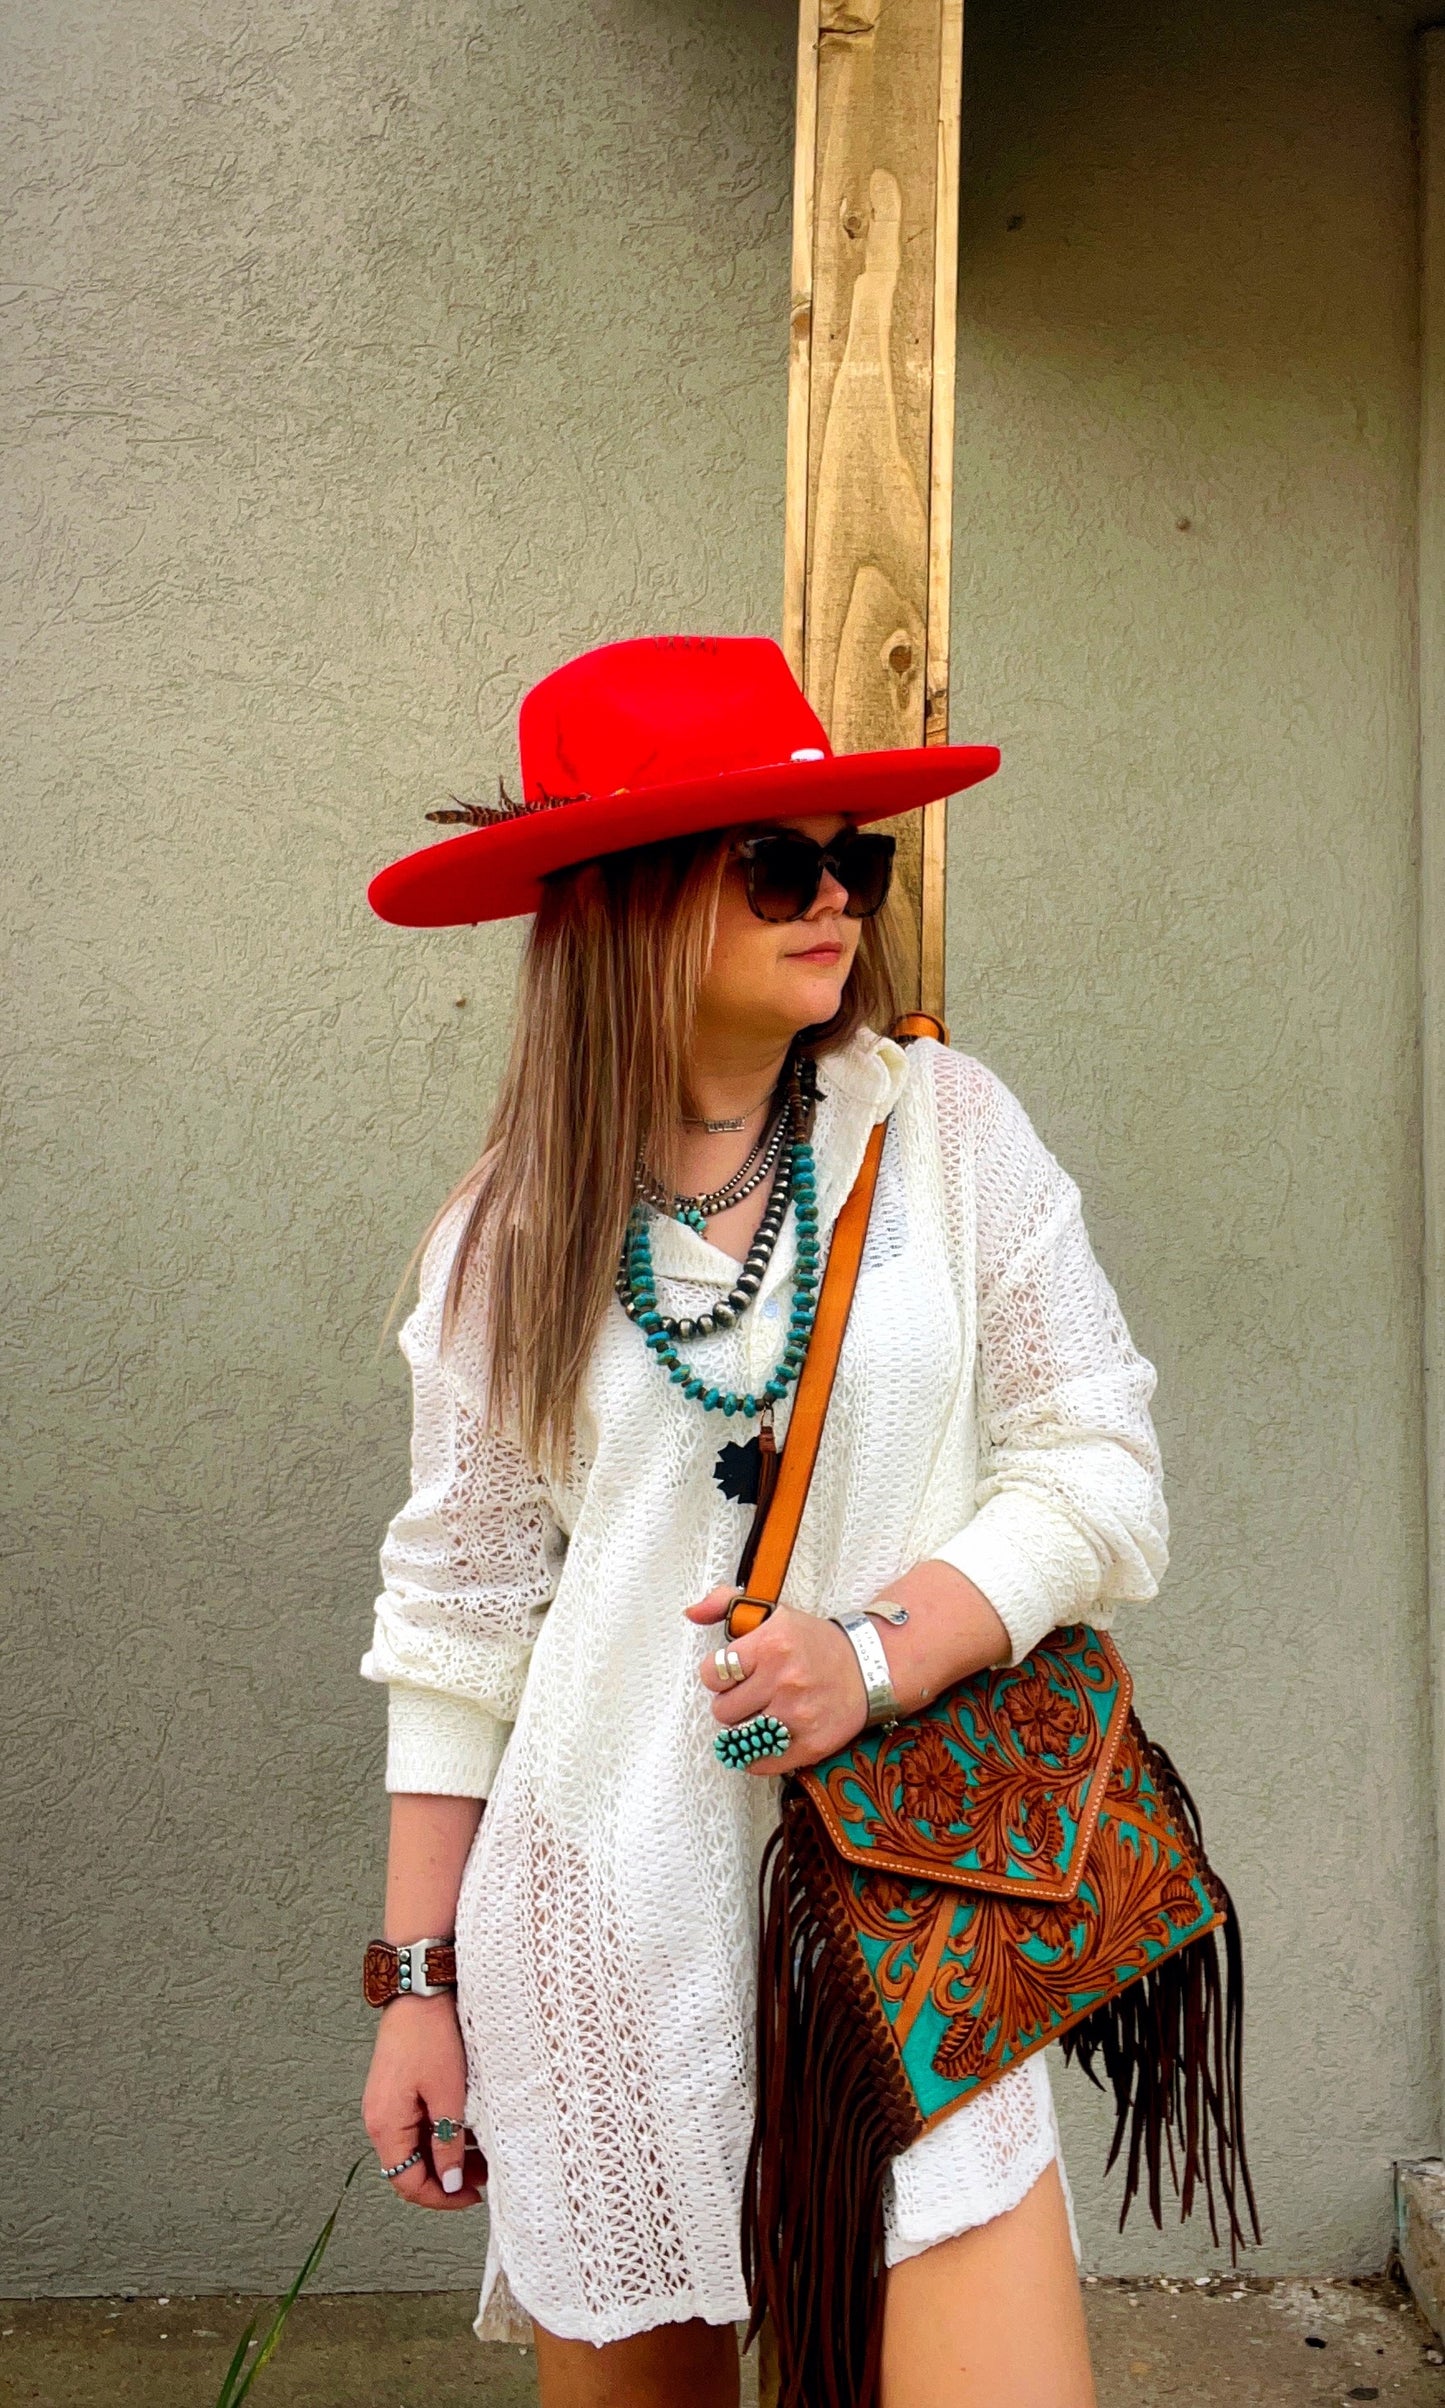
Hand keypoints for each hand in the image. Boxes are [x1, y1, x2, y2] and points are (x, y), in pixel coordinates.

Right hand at [362, 1991, 485, 2210]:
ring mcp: (387, 2105)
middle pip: (411, 2168)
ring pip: (417, 2147)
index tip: (473, 2196)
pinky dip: (441, 2133)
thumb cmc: (431, 2036)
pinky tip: (468, 2128)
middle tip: (485, 2175)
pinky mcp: (397, 2091)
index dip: (441, 2197)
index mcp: (386, 2126)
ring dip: (447, 2155)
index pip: (407, 2183)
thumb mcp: (448, 2095)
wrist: (419, 1989)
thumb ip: (448, 2143)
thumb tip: (451, 2182)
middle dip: (448, 2177)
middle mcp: (379, 2120)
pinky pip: (417, 2125)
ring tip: (483, 2152)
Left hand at [687, 1585, 870, 1774]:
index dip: (717, 1676)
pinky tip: (767, 1739)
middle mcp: (783, 1680)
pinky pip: (761, 1764)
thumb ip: (726, 1604)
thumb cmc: (815, 1643)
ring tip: (761, 1714)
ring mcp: (798, 1715)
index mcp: (771, 1644)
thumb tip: (691, 1612)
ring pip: (739, 1738)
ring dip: (745, 1729)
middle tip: (750, 1695)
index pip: (712, 1673)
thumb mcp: (774, 1613)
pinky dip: (757, 1757)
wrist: (870, 1668)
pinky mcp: (810, 1745)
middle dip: (732, 1702)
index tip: (732, 1675)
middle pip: (723, 1710)